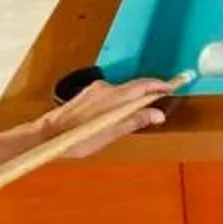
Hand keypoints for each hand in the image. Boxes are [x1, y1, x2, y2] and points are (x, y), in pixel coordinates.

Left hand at [37, 77, 177, 157]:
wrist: (47, 135)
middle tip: (162, 101)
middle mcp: (105, 88)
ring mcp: (94, 89)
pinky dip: (121, 101)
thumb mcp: (110, 134)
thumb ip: (135, 121)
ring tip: (142, 113)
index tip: (174, 85)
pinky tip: (119, 115)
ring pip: (122, 92)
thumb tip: (157, 114)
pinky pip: (111, 94)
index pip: (143, 85)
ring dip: (133, 100)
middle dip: (149, 93)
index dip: (160, 85)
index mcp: (113, 96)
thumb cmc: (77, 138)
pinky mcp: (87, 94)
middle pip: (134, 87)